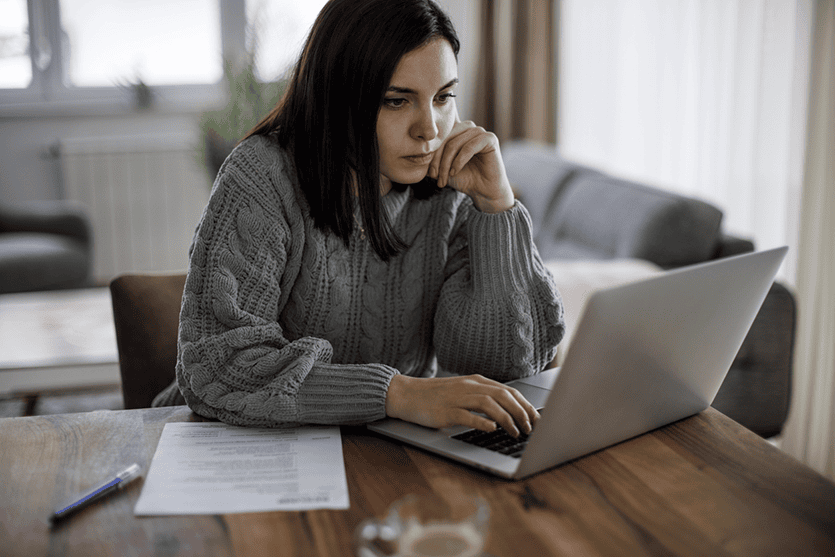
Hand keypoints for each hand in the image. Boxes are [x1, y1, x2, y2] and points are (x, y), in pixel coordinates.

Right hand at [385, 374, 539, 436]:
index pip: (509, 391)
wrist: (407, 394)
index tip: (537, 418)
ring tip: (516, 431)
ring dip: (507, 419)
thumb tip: (508, 411)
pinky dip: (482, 422)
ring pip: (489, 404)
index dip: (525, 405)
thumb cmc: (436, 396)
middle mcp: (470, 387)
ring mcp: (457, 398)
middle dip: (522, 412)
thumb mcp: (463, 392)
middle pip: (504, 396)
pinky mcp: (446, 411)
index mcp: (476, 381)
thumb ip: (483, 397)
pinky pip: (467, 415)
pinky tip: (492, 429)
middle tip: (531, 428)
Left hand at [427, 118, 514, 212]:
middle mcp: (468, 128)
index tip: (430, 173)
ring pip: (455, 143)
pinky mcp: (490, 139)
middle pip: (445, 138)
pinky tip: (455, 172)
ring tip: (445, 177)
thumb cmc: (464, 178)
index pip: (439, 137)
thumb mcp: (442, 168)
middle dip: (438, 159)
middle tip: (435, 176)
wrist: (484, 191)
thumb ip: (431, 159)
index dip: (432, 154)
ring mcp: (480, 131)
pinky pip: (469, 147)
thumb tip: (415, 154)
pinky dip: (459, 160)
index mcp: (457, 131)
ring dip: (447, 162)